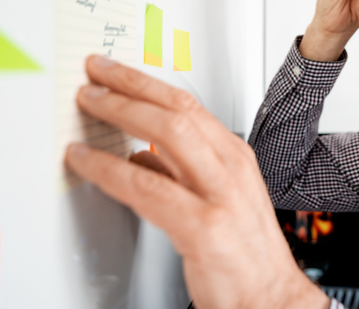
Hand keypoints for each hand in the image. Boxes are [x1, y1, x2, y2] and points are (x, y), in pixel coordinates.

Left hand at [65, 55, 329, 308]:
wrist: (270, 296)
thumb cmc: (246, 250)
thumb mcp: (220, 196)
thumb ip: (181, 171)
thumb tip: (139, 152)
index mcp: (235, 156)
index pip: (188, 105)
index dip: (146, 83)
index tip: (115, 72)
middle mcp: (231, 167)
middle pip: (177, 110)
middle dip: (131, 86)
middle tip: (94, 76)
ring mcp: (220, 195)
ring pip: (167, 135)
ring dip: (120, 113)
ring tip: (89, 106)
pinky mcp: (204, 227)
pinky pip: (147, 187)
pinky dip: (110, 169)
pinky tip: (88, 163)